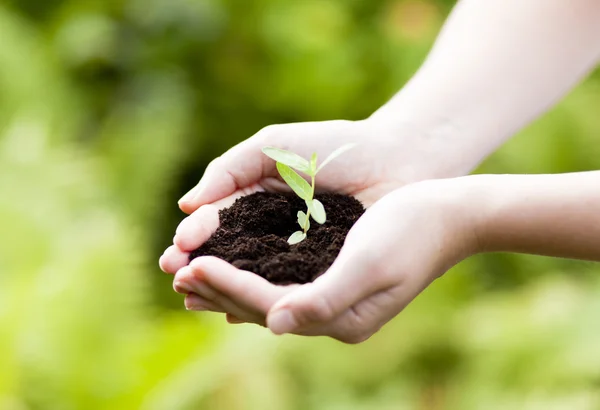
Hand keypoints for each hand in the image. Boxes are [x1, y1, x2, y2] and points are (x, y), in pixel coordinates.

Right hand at [160, 118, 470, 275]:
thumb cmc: (336, 147)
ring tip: (197, 301)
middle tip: (178, 279)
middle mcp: (275, 230)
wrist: (397, 159)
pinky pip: (289, 291)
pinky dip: (265, 300)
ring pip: (255, 277)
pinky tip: (241, 312)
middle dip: (203, 268)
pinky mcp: (324, 272)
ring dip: (225, 290)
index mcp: (259, 199)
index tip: (176, 253)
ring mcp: (299, 253)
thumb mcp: (273, 147)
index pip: (220, 223)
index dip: (197, 238)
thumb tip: (187, 206)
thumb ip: (229, 169)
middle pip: (230, 255)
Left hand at [170, 178, 481, 342]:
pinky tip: (230, 270)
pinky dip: (251, 277)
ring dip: (228, 285)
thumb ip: (323, 297)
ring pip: (267, 298)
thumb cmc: (412, 231)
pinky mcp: (333, 282)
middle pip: (263, 306)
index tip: (191, 269)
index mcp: (342, 318)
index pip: (270, 305)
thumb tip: (274, 324)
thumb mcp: (370, 263)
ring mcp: (333, 302)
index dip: (228, 287)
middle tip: (176, 273)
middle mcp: (334, 317)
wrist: (448, 215)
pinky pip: (281, 285)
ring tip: (191, 274)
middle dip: (219, 289)